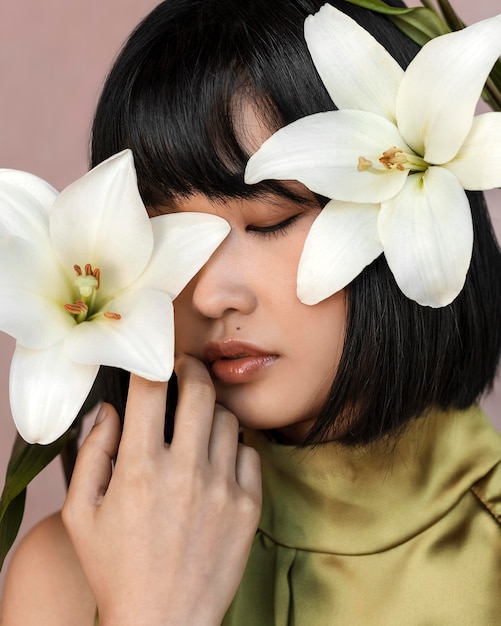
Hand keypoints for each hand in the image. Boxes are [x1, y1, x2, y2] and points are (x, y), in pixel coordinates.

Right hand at [62, 355, 261, 625]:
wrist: (164, 622)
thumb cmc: (116, 569)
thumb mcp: (82, 514)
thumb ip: (93, 453)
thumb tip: (111, 410)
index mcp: (140, 469)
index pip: (151, 390)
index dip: (152, 365)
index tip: (154, 361)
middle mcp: (185, 471)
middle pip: (200, 391)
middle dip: (192, 369)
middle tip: (186, 370)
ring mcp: (222, 488)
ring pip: (228, 419)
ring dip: (212, 412)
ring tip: (198, 424)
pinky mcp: (248, 506)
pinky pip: (250, 453)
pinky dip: (235, 449)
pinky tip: (218, 462)